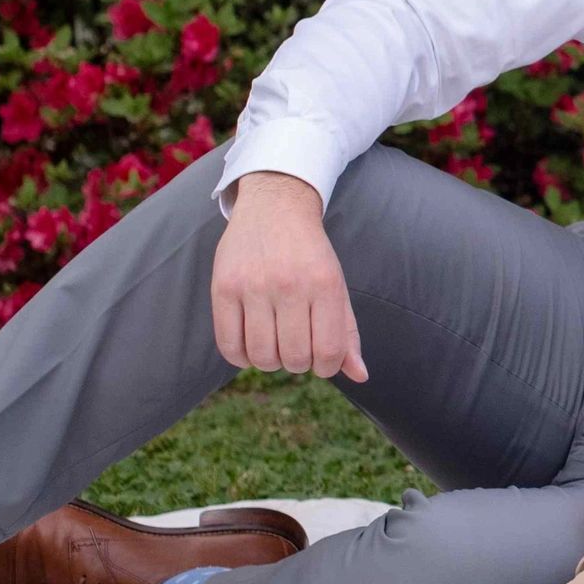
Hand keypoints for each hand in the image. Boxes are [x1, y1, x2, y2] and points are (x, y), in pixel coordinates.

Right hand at [210, 172, 365, 380]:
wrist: (274, 207)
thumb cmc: (309, 254)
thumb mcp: (336, 285)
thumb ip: (347, 331)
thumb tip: (360, 376)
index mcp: (325, 284)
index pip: (329, 351)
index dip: (327, 367)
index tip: (322, 358)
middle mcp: (289, 284)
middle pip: (295, 358)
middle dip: (299, 364)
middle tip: (297, 347)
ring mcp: (252, 286)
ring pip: (261, 356)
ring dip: (271, 362)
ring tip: (275, 344)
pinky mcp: (222, 288)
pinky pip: (228, 346)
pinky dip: (241, 358)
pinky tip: (251, 346)